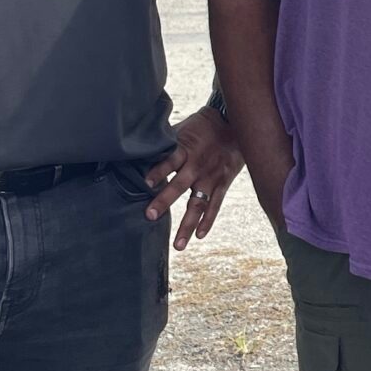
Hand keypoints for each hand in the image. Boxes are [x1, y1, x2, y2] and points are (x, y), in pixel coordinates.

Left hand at [145, 107, 245, 250]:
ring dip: (188, 224)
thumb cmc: (201, 127)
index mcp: (186, 148)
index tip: (145, 182)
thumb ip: (164, 142)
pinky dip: (208, 221)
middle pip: (180, 185)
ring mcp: (211, 177)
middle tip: (150, 216)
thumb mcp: (182, 128)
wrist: (233, 125)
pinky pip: (215, 205)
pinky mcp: (222, 184)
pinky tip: (199, 235)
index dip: (158, 170)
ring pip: (198, 203)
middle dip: (165, 200)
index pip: (170, 159)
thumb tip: (137, 148)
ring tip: (178, 245)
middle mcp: (198, 165)